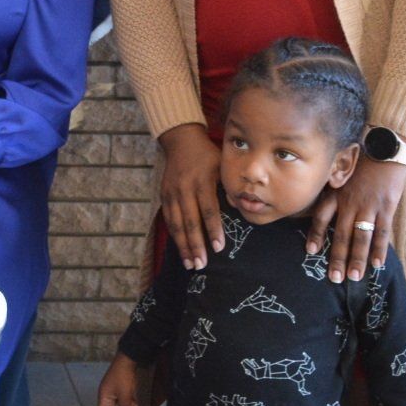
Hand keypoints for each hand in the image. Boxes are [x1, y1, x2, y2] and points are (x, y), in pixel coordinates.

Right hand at [96, 354, 138, 405]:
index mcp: (104, 395)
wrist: (128, 360)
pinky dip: (128, 401)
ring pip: (118, 404)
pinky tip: (135, 401)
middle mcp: (107, 393)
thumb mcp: (125, 395)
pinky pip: (123, 398)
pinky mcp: (120, 386)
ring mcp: (113, 389)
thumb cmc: (123, 378)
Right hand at [158, 124, 222, 270]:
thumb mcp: (223, 165)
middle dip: (195, 245)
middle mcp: (184, 188)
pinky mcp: (164, 195)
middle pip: (190, 221)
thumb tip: (241, 208)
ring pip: (176, 224)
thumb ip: (230, 187)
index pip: (208, 210)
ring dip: (183, 245)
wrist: (181, 141)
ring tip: (190, 263)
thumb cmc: (208, 155)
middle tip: (202, 264)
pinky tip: (180, 249)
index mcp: (202, 181)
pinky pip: (168, 219)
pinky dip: (174, 235)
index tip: (218, 248)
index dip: (213, 230)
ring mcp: (172, 192)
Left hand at [308, 157, 405, 282]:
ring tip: (353, 277)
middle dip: (337, 258)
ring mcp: (368, 207)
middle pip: (340, 234)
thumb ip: (333, 192)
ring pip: (360, 237)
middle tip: (334, 278)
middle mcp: (349, 203)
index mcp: (336, 194)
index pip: (321, 217)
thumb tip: (324, 208)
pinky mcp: (386, 208)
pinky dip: (379, 249)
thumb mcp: (341, 174)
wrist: (385, 149)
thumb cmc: (362, 162)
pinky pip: (382, 233)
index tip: (310, 250)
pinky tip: (377, 264)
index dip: (316, 234)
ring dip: (357, 259)